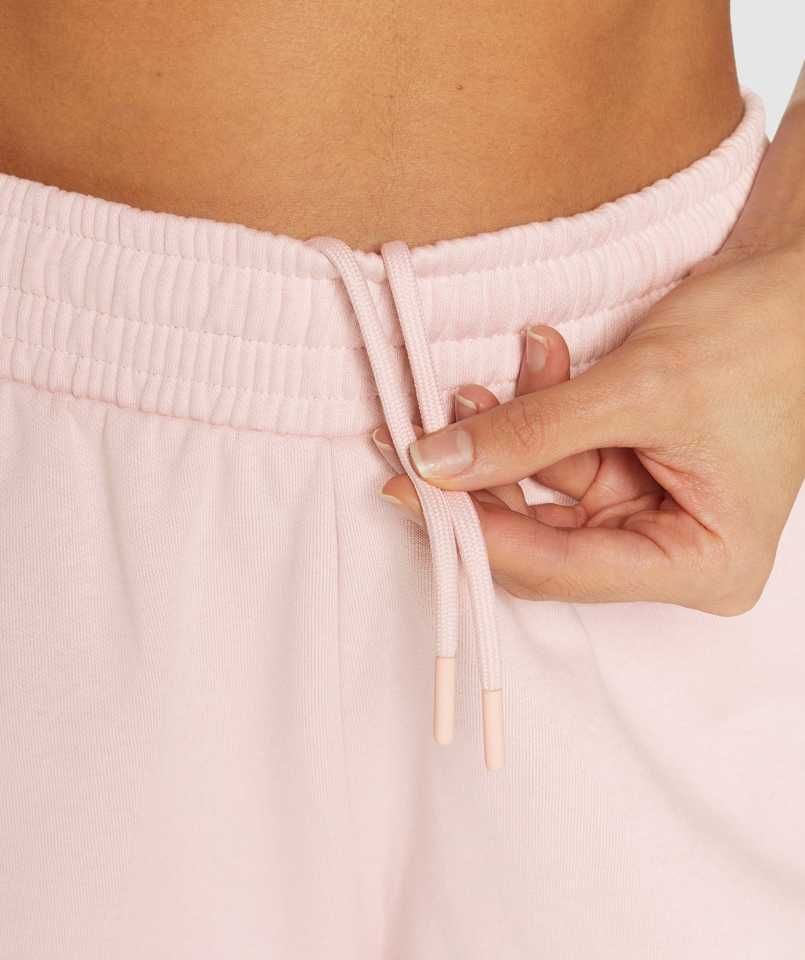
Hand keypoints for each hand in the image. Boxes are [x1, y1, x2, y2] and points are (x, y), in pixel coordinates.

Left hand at [376, 234, 804, 613]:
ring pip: (541, 494)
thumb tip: (435, 463)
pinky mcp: (628, 474)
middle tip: (415, 440)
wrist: (797, 282)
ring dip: (502, 436)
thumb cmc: (764, 339)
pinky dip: (533, 413)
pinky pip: (558, 456)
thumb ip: (533, 431)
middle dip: (480, 482)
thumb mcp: (640, 388)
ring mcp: (647, 513)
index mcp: (702, 564)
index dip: (480, 532)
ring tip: (473, 386)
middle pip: (541, 542)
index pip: (564, 569)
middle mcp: (671, 553)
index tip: (410, 491)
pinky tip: (529, 362)